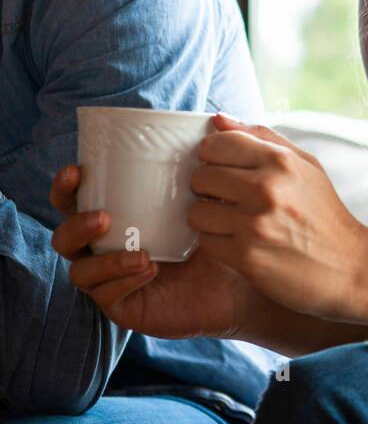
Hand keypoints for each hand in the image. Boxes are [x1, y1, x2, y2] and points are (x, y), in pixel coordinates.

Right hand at [49, 163, 263, 339]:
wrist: (247, 276)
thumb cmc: (226, 230)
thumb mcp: (216, 193)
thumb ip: (214, 157)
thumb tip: (216, 116)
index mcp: (117, 212)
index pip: (75, 199)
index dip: (66, 186)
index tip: (77, 170)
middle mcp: (107, 245)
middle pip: (64, 236)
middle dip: (75, 223)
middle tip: (102, 216)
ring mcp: (112, 278)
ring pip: (80, 271)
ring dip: (102, 259)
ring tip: (138, 251)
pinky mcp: (125, 307)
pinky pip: (106, 296)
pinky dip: (122, 280)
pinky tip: (150, 268)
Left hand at [187, 115, 367, 322]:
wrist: (349, 268)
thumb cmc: (325, 214)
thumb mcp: (306, 166)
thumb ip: (261, 138)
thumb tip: (218, 119)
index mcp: (280, 161)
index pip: (216, 144)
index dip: (212, 156)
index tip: (222, 168)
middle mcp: (266, 188)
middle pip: (200, 176)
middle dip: (207, 188)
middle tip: (227, 198)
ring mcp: (254, 224)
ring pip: (196, 212)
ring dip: (208, 218)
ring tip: (231, 221)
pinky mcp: (246, 258)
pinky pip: (205, 242)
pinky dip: (217, 243)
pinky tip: (238, 242)